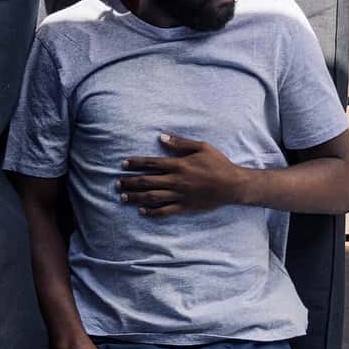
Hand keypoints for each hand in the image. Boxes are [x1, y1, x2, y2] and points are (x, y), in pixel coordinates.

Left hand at [118, 133, 243, 216]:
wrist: (232, 185)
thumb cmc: (218, 164)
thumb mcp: (202, 147)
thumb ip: (180, 143)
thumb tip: (162, 137)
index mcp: (179, 164)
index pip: (151, 163)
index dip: (135, 163)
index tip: (122, 164)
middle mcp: (176, 180)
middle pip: (147, 181)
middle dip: (130, 182)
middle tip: (116, 183)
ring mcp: (180, 195)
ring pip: (152, 197)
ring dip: (135, 197)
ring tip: (122, 197)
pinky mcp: (185, 207)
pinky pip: (165, 211)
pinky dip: (152, 212)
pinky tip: (142, 211)